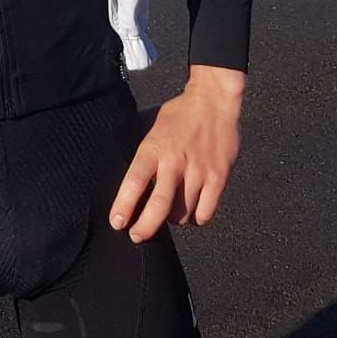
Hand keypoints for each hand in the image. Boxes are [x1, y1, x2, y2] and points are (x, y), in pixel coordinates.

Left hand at [109, 66, 244, 242]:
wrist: (213, 101)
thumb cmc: (179, 116)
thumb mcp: (152, 131)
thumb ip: (146, 158)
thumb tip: (135, 187)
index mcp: (153, 148)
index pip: (133, 182)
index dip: (124, 206)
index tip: (117, 223)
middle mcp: (174, 162)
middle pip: (159, 206)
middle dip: (145, 227)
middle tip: (137, 236)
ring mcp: (198, 171)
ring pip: (183, 213)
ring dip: (173, 220)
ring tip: (170, 214)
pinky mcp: (218, 177)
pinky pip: (206, 212)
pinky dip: (197, 218)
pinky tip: (193, 212)